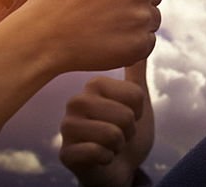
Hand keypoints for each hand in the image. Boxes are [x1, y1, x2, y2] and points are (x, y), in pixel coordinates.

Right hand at [59, 60, 153, 186]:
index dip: (138, 111)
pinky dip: (107, 158)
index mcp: (93, 86)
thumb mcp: (138, 99)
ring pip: (111, 133)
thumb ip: (136, 71)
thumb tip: (140, 37)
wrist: (119, 169)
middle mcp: (75, 102)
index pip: (134, 94)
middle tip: (118, 133)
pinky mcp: (65, 153)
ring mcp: (67, 128)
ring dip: (118, 145)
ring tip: (110, 144)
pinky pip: (97, 152)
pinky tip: (100, 158)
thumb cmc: (127, 133)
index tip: (128, 115)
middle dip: (129, 130)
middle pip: (124, 114)